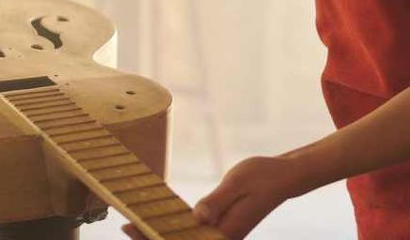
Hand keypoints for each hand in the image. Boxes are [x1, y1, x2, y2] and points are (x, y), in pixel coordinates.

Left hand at [121, 156, 299, 239]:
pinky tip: (160, 218)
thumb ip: (217, 201)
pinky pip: (193, 230)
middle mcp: (222, 238)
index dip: (155, 237)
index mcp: (225, 232)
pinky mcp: (221, 226)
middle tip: (126, 227)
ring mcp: (221, 234)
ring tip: (135, 224)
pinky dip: (175, 226)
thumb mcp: (237, 183)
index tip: (133, 228)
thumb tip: (196, 217)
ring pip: (185, 239)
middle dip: (153, 237)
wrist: (283, 176)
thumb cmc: (262, 176)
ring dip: (161, 232)